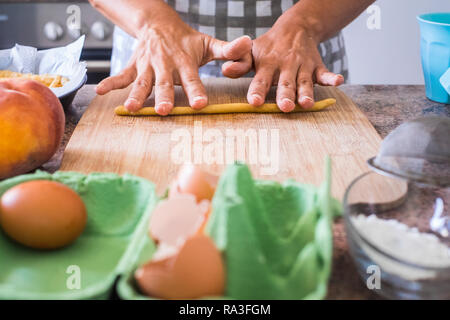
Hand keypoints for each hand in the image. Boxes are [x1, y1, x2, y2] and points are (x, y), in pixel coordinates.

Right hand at [96, 19, 250, 114]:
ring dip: (137, 96)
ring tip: (132, 109)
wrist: (159, 24)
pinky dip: (112, 83)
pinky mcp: (134, 66)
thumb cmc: (186, 40)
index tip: (199, 104)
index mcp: (184, 61)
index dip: (196, 90)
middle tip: (165, 111)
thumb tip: (248, 44)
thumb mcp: (208, 43)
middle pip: (165, 83)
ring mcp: (147, 66)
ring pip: (142, 82)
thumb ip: (228, 49)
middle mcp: (165, 65)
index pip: (192, 78)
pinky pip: (122, 75)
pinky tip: (101, 92)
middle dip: (164, 97)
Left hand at [223, 17, 343, 111]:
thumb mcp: (252, 52)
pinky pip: (325, 72)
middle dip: (285, 95)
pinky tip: (338, 81)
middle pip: (285, 83)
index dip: (257, 90)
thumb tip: (225, 70)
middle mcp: (285, 65)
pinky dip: (332, 77)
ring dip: (306, 92)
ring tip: (306, 104)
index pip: (261, 79)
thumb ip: (240, 63)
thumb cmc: (268, 48)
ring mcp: (303, 66)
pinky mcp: (317, 66)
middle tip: (285, 107)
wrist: (295, 28)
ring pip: (304, 81)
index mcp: (267, 64)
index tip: (254, 102)